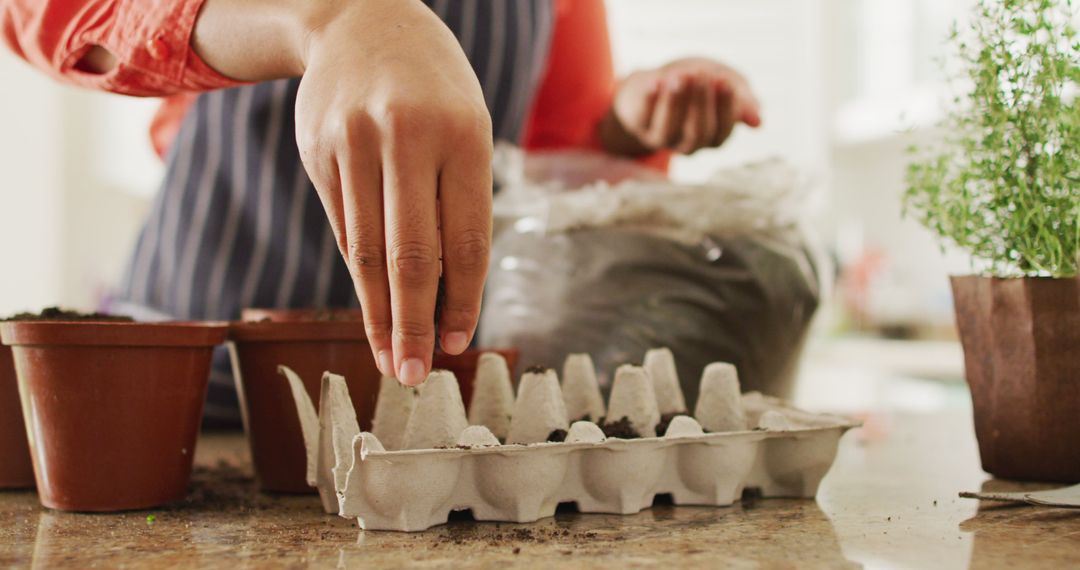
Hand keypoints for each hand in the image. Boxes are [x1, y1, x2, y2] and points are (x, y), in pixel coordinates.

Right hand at [194, 0, 493, 385]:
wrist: (359, 20)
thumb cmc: (433, 88)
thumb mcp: (466, 126)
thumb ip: (459, 201)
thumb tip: (449, 295)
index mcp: (463, 135)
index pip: (464, 239)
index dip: (461, 301)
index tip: (455, 345)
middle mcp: (407, 138)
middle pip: (411, 254)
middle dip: (412, 325)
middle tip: (412, 375)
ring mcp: (354, 143)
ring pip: (368, 250)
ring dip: (379, 313)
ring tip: (386, 358)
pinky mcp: (317, 151)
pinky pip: (344, 228)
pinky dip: (360, 274)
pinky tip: (370, 307)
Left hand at [600, 57, 761, 155]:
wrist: (657, 80)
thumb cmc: (697, 83)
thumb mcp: (723, 83)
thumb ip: (742, 99)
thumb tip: (758, 122)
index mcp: (712, 136)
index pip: (722, 131)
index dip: (725, 108)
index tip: (725, 81)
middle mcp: (687, 144)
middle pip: (697, 133)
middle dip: (701, 103)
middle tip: (703, 75)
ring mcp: (661, 138)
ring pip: (668, 129)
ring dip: (675, 103)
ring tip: (681, 76)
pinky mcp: (637, 125)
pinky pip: (642, 117)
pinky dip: (649, 100)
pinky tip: (657, 81)